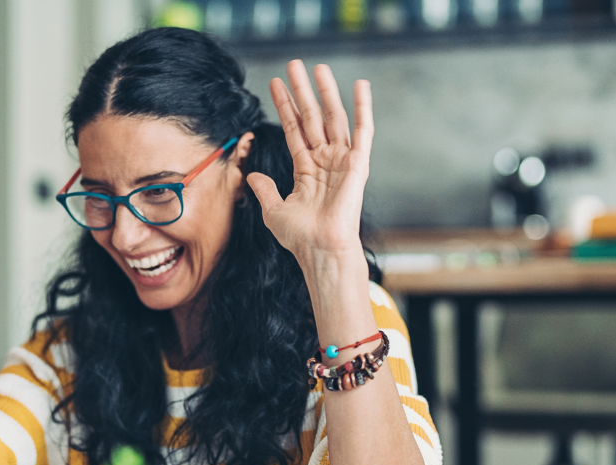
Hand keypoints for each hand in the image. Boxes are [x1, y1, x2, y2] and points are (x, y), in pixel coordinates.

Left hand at [246, 61, 372, 265]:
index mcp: (307, 169)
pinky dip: (363, 108)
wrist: (319, 249)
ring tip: (317, 66)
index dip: (285, 106)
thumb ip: (264, 190)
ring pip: (333, 117)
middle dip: (302, 91)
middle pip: (312, 117)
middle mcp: (325, 161)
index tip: (275, 83)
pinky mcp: (357, 164)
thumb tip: (252, 176)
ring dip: (326, 91)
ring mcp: (342, 160)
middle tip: (294, 64)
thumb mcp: (273, 210)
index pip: (294, 129)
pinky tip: (361, 85)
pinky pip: (363, 131)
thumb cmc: (300, 237)